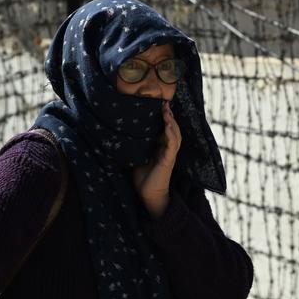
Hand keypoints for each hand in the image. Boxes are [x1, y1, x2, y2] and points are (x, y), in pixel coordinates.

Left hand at [131, 101, 180, 218]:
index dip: (165, 118)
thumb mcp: (137, 156)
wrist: (148, 195)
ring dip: (172, 122)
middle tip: (165, 103)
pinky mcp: (169, 160)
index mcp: (161, 148)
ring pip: (175, 134)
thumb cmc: (142, 178)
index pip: (166, 129)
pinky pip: (173, 145)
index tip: (160, 105)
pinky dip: (171, 134)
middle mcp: (167, 149)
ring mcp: (169, 154)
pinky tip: (168, 125)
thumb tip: (122, 133)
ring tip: (167, 111)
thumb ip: (136, 146)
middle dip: (169, 116)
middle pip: (173, 129)